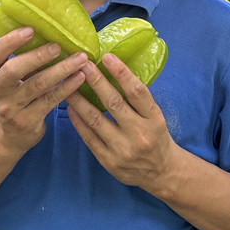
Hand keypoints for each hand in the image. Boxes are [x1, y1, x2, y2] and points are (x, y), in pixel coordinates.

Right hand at [0, 27, 86, 155]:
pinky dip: (67, 87)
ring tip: (80, 59)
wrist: (7, 137)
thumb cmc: (13, 98)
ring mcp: (11, 108)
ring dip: (61, 69)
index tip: (30, 29)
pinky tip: (80, 77)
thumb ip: (19, 60)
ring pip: (38, 85)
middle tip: (58, 46)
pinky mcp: (27, 121)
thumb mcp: (7, 80)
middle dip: (38, 55)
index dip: (11, 40)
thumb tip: (48, 31)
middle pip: (14, 70)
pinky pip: (50, 100)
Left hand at [66, 53, 175, 190]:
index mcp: (154, 119)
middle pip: (114, 103)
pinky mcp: (108, 161)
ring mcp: (123, 150)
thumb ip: (137, 99)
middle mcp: (139, 134)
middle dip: (96, 81)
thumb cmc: (156, 136)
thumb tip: (112, 71)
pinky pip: (88, 137)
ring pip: (95, 120)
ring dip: (79, 100)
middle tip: (82, 64)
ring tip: (68, 84)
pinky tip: (70, 108)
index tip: (107, 57)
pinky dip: (77, 121)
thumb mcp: (155, 116)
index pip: (137, 92)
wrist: (161, 172)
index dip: (122, 73)